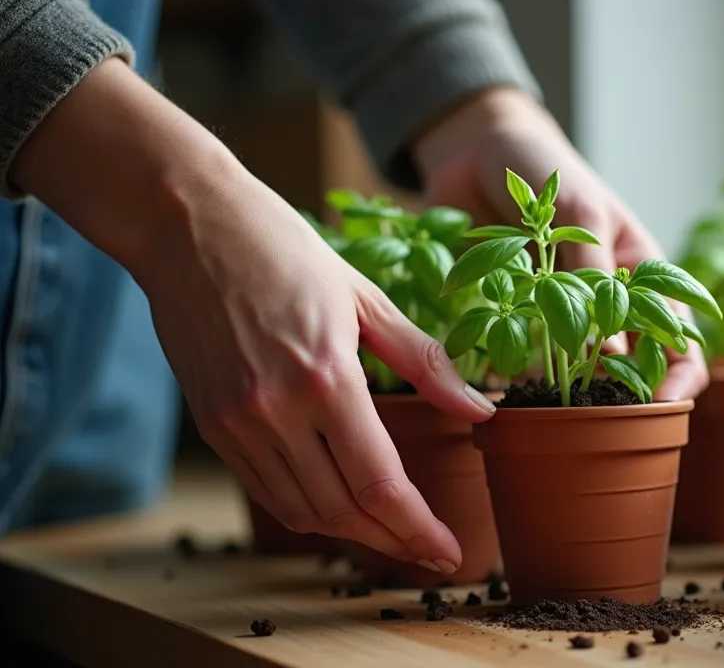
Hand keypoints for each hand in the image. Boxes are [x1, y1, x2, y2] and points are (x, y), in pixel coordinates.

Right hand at [12, 59, 493, 570]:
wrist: (186, 225)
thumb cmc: (285, 250)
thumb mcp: (367, 297)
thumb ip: (427, 361)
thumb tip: (481, 409)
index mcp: (326, 376)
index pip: (380, 485)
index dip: (419, 530)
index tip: (449, 553)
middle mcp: (277, 410)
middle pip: (344, 512)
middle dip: (394, 542)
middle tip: (431, 552)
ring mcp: (237, 422)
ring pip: (302, 512)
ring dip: (352, 533)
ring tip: (392, 532)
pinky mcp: (212, 425)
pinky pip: (267, 491)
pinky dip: (308, 510)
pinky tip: (339, 505)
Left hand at [414, 88, 708, 399]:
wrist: (475, 148)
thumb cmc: (545, 167)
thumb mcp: (580, 211)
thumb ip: (593, 274)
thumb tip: (611, 350)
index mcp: (642, 273)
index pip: (680, 340)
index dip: (678, 380)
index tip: (658, 409)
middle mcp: (609, 300)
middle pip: (632, 367)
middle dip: (621, 398)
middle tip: (598, 420)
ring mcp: (564, 310)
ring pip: (579, 371)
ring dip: (568, 392)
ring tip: (550, 409)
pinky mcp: (519, 315)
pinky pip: (526, 358)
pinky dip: (521, 377)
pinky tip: (508, 387)